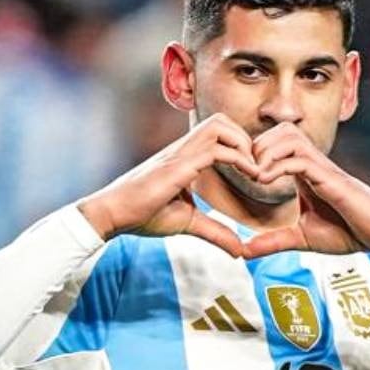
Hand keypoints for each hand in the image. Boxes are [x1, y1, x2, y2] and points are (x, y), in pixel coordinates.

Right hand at [78, 113, 257, 257]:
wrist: (113, 214)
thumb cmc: (143, 214)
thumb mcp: (188, 222)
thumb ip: (215, 232)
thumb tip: (239, 250)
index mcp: (184, 156)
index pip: (217, 132)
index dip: (240, 145)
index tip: (253, 171)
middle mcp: (183, 149)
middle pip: (220, 119)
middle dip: (244, 138)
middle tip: (255, 167)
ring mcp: (180, 154)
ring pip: (219, 125)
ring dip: (242, 143)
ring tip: (253, 170)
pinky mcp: (178, 166)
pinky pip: (215, 150)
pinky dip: (238, 158)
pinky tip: (249, 176)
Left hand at [242, 123, 369, 258]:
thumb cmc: (348, 232)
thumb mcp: (302, 239)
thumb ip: (273, 242)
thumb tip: (244, 251)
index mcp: (304, 172)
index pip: (275, 143)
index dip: (254, 153)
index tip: (240, 175)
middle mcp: (313, 163)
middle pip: (280, 130)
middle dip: (255, 147)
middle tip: (244, 173)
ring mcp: (322, 167)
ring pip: (288, 136)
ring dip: (265, 152)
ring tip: (255, 177)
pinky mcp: (330, 177)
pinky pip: (299, 158)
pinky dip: (277, 166)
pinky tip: (265, 182)